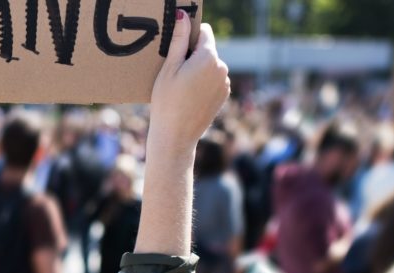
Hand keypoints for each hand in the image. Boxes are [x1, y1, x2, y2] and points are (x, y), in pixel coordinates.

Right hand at [149, 16, 229, 147]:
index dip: (189, 36)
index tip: (177, 48)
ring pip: (210, 65)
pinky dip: (203, 82)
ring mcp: (225, 83)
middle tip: (174, 72)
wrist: (176, 135)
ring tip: (181, 86)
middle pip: (207, 49)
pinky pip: (213, 79)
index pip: (204, 32)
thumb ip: (178, 40)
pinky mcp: (224, 95)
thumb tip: (183, 16)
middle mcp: (222, 68)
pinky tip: (189, 95)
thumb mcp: (169, 68)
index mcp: (209, 57)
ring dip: (198, 69)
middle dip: (192, 54)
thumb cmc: (167, 101)